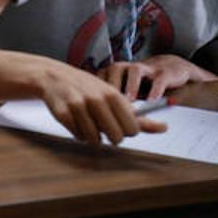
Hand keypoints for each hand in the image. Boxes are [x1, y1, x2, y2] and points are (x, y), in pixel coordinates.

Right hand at [38, 64, 166, 145]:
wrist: (53, 76)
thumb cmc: (88, 88)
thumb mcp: (114, 96)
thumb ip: (138, 116)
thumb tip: (164, 128)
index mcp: (113, 95)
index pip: (132, 129)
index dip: (125, 130)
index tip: (118, 123)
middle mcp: (97, 99)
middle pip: (116, 138)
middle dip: (110, 135)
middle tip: (101, 123)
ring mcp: (79, 106)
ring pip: (95, 140)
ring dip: (92, 135)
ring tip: (87, 120)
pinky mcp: (63, 114)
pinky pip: (78, 136)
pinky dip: (78, 133)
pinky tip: (75, 120)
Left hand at [97, 54, 216, 101]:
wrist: (171, 68)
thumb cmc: (142, 84)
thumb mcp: (125, 93)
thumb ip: (111, 104)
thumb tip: (96, 125)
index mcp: (114, 71)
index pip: (101, 77)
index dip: (95, 90)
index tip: (92, 106)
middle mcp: (129, 67)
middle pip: (115, 70)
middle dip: (111, 86)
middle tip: (108, 104)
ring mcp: (146, 69)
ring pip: (135, 70)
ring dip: (131, 85)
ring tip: (129, 102)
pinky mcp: (163, 73)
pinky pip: (159, 80)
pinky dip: (155, 90)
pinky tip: (151, 102)